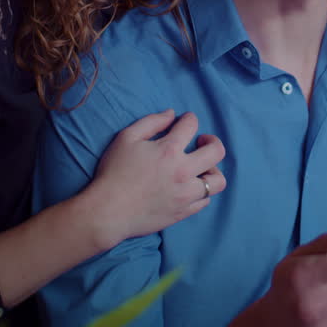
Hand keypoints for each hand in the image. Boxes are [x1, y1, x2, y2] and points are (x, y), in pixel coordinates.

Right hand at [88, 109, 226, 245]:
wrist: (108, 211)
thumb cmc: (113, 172)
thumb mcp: (126, 138)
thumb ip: (151, 122)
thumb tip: (172, 114)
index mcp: (169, 150)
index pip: (192, 125)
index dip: (190, 119)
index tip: (185, 121)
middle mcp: (183, 171)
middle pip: (217, 152)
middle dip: (212, 141)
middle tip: (202, 142)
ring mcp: (186, 194)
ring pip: (217, 181)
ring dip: (212, 170)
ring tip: (201, 169)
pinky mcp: (183, 212)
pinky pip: (205, 200)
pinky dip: (202, 191)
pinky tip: (190, 187)